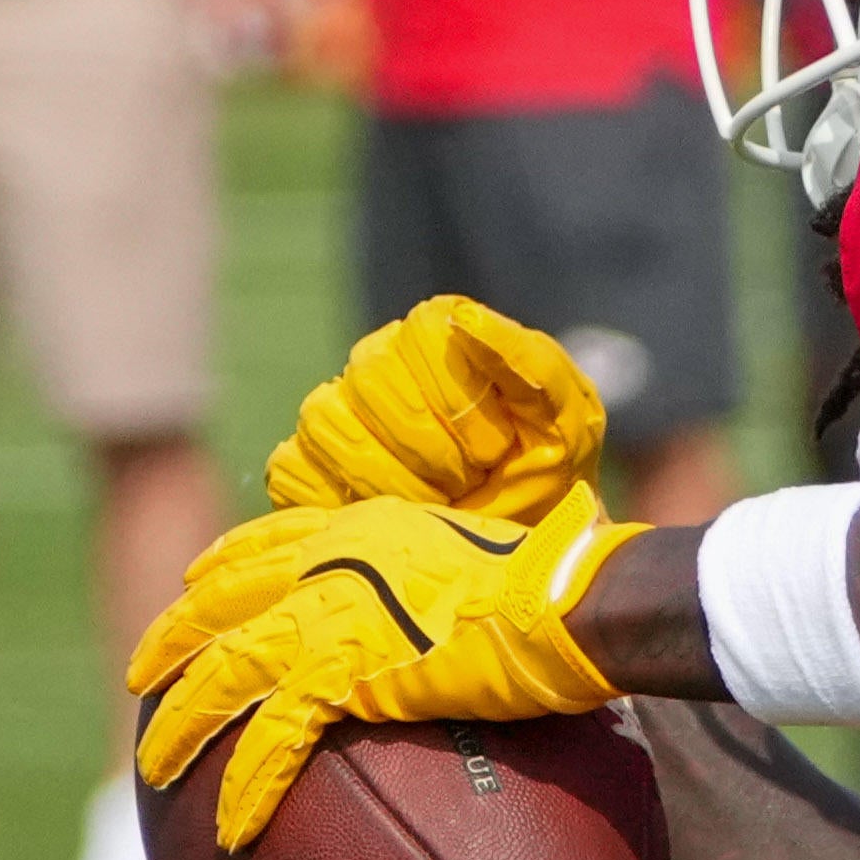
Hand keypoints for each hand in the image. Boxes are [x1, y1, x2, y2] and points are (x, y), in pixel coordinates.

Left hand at [125, 489, 636, 848]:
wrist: (564, 601)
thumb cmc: (557, 588)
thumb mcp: (490, 560)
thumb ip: (454, 584)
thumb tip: (484, 617)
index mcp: (359, 532)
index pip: (266, 541)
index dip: (220, 566)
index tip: (191, 585)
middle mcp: (327, 562)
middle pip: (219, 602)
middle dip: (170, 642)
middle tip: (139, 678)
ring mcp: (327, 615)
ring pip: (223, 673)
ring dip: (182, 726)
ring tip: (153, 769)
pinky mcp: (342, 671)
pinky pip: (273, 741)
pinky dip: (247, 788)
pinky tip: (229, 832)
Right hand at [263, 296, 610, 522]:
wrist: (522, 541)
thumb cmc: (547, 471)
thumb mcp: (566, 419)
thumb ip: (528, 363)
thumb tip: (464, 318)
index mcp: (435, 335)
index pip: (418, 336)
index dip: (458, 401)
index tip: (496, 449)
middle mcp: (377, 363)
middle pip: (370, 380)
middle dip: (428, 448)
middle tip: (467, 484)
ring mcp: (335, 415)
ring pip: (327, 423)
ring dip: (386, 479)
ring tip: (431, 508)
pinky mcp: (305, 469)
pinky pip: (292, 470)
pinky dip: (336, 502)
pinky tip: (383, 522)